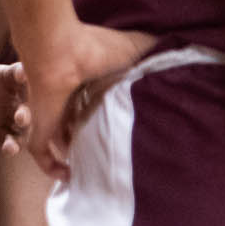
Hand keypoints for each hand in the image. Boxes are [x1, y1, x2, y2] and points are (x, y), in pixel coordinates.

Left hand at [0, 0, 27, 180]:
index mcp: (5, 83)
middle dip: (24, 118)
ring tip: (8, 146)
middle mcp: (7, 109)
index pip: (21, 80)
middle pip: (23, 115)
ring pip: (11, 141)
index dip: (23, 80)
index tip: (22, 76)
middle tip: (20, 116)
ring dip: (10, 146)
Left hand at [24, 20, 155, 177]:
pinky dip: (51, 167)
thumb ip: (156, 52)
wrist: (60, 51)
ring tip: (93, 170)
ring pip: (60, 139)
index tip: (125, 132)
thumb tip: (185, 51)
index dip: (108, 116)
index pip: (96, 103)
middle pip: (78, 124)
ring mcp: (52, 113)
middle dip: (90, 139)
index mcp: (89, 81)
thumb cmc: (96, 49)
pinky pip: (41, 152)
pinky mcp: (40, 125)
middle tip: (110, 157)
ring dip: (74, 154)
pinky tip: (67, 177)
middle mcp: (70, 98)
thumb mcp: (137, 48)